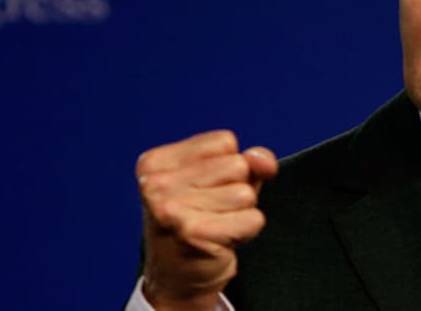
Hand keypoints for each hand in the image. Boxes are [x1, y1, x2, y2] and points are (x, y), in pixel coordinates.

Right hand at [135, 130, 276, 309]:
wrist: (177, 279)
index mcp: (155, 163)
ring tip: (216, 226)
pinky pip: (253, 219)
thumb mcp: (220, 182)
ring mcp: (171, 210)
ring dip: (241, 212)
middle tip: (210, 212)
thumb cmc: (198, 222)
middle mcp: (156, 184)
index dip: (227, 167)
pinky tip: (222, 241)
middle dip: (236, 190)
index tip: (204, 191)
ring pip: (246, 193)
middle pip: (237, 165)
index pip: (224, 142)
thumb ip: (248, 162)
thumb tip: (265, 161)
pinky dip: (247, 231)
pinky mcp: (193, 234)